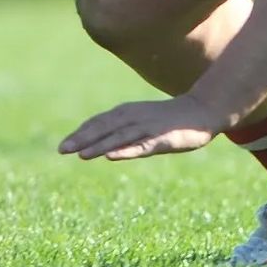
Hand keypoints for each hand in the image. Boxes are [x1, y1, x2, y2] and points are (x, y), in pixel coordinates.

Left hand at [58, 92, 223, 160]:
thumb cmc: (171, 117)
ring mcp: (150, 127)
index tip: (64, 146)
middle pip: (106, 128)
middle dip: (84, 138)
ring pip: (121, 137)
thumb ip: (124, 128)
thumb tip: (102, 142)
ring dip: (100, 145)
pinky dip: (126, 150)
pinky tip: (112, 156)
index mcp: (131, 111)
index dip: (82, 132)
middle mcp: (137, 117)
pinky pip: (142, 146)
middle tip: (62, 150)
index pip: (101, 121)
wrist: (205, 109)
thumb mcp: (144, 119)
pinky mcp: (164, 138)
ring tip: (81, 155)